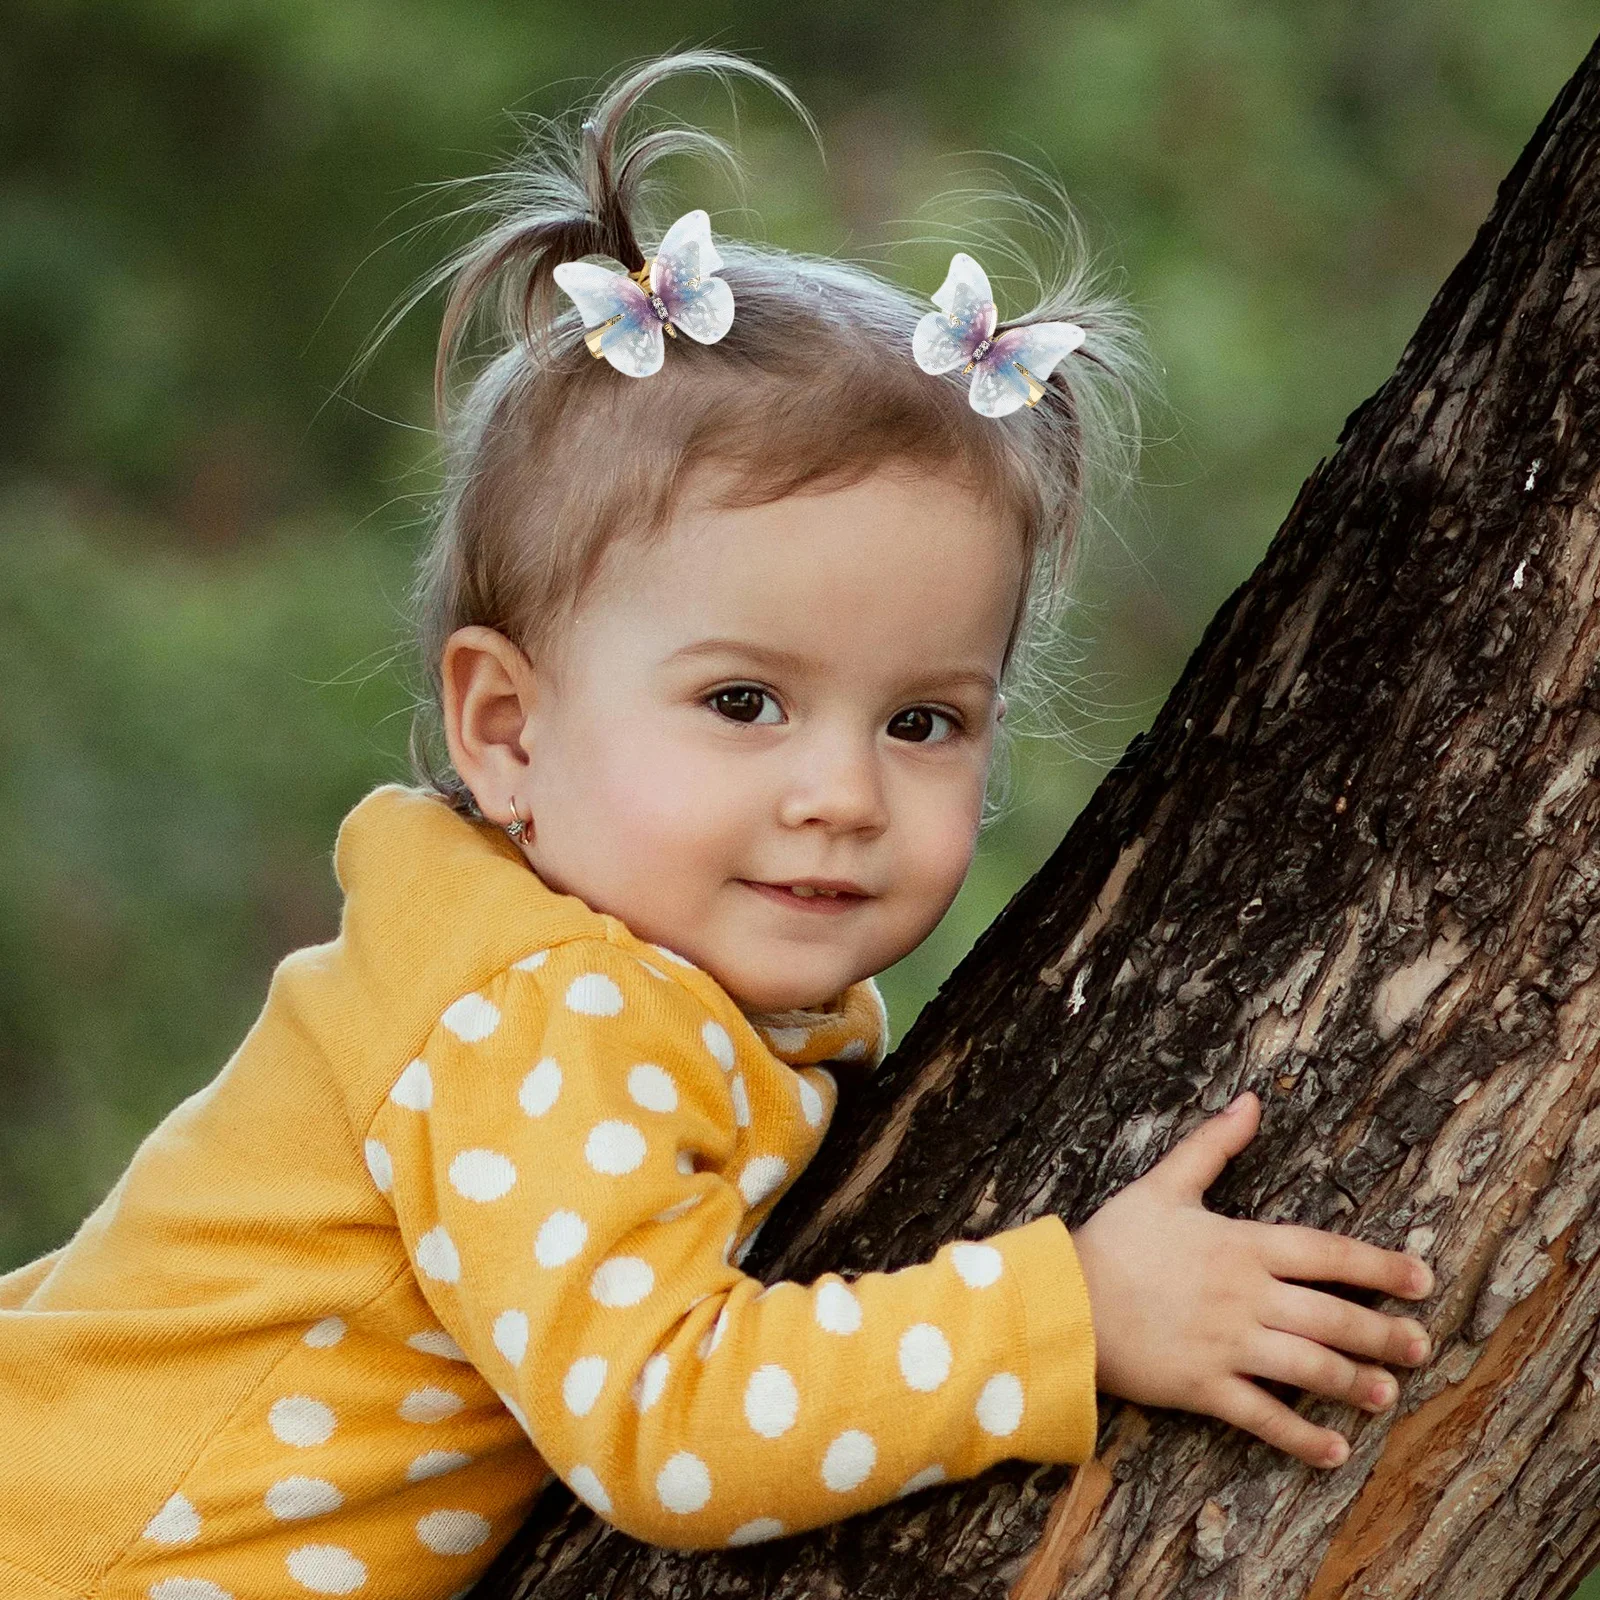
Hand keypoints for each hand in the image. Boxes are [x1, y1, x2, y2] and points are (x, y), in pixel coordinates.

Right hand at [1070, 1090, 1433, 1467]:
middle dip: (1383, 1333)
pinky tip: (1333, 1452)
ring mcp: (1227, 1346)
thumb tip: (1251, 1102)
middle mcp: (1246, 1297)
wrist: (1064, 1297)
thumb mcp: (1164, 1183)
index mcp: (1241, 1246)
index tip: (1421, 1279)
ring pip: (1310, 1368)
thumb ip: (1213, 1144)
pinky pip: (1263, 1417)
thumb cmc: (1114, 1239)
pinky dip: (1301, 1438)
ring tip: (1387, 1395)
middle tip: (1421, 1345)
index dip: (1379, 1266)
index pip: (1327, 1253)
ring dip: (1354, 1383)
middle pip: (1332, 1316)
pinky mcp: (1204, 1387)